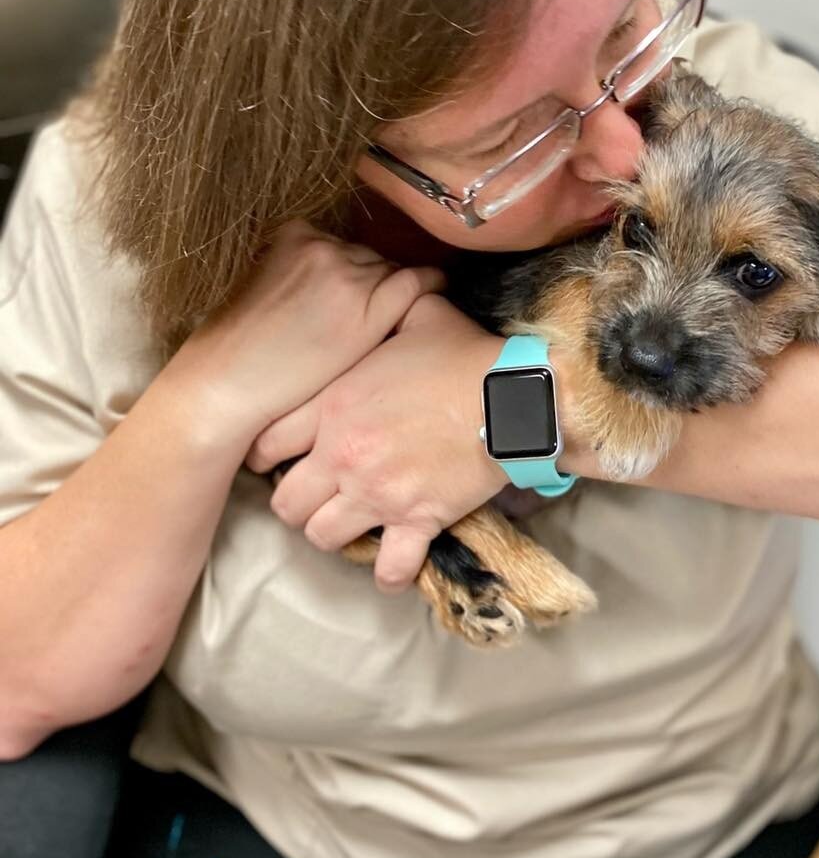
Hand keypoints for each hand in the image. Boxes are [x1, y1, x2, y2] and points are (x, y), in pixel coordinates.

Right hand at [167, 221, 444, 450]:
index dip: (348, 271)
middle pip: (366, 257)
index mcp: (292, 235)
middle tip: (363, 312)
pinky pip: (415, 282)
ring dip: (389, 291)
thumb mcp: (258, 286)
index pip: (340, 246)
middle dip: (367, 281)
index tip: (350, 290)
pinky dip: (431, 283)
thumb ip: (293, 271)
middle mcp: (324, 247)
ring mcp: (349, 275)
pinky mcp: (370, 308)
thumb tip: (322, 281)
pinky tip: (439, 287)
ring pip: (388, 272)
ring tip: (392, 313)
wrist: (226, 383)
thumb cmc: (237, 349)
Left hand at [245, 294, 508, 592]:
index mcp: (334, 406)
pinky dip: (389, 571)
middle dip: (295, 501)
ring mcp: (379, 494)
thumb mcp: (417, 314)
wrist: (513, 396)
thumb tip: (381, 286)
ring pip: (322, 537)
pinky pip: (390, 567)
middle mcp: (345, 457)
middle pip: (286, 504)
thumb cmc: (464, 352)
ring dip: (332, 531)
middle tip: (314, 491)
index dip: (265, 454)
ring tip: (348, 520)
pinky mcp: (418, 520)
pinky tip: (391, 561)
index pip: (267, 445)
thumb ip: (383, 305)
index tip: (278, 456)